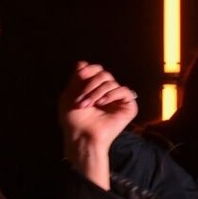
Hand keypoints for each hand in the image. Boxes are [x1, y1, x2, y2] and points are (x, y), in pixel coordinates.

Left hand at [60, 61, 139, 187]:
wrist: (83, 135)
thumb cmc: (74, 120)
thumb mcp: (69, 94)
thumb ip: (76, 78)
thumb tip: (83, 63)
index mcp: (94, 89)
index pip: (96, 70)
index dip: (89, 70)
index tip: (79, 76)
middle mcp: (106, 92)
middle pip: (103, 74)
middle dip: (91, 84)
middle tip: (82, 99)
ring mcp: (117, 99)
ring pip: (111, 82)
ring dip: (97, 92)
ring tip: (89, 105)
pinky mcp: (128, 107)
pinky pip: (124, 90)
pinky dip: (111, 94)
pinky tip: (103, 103)